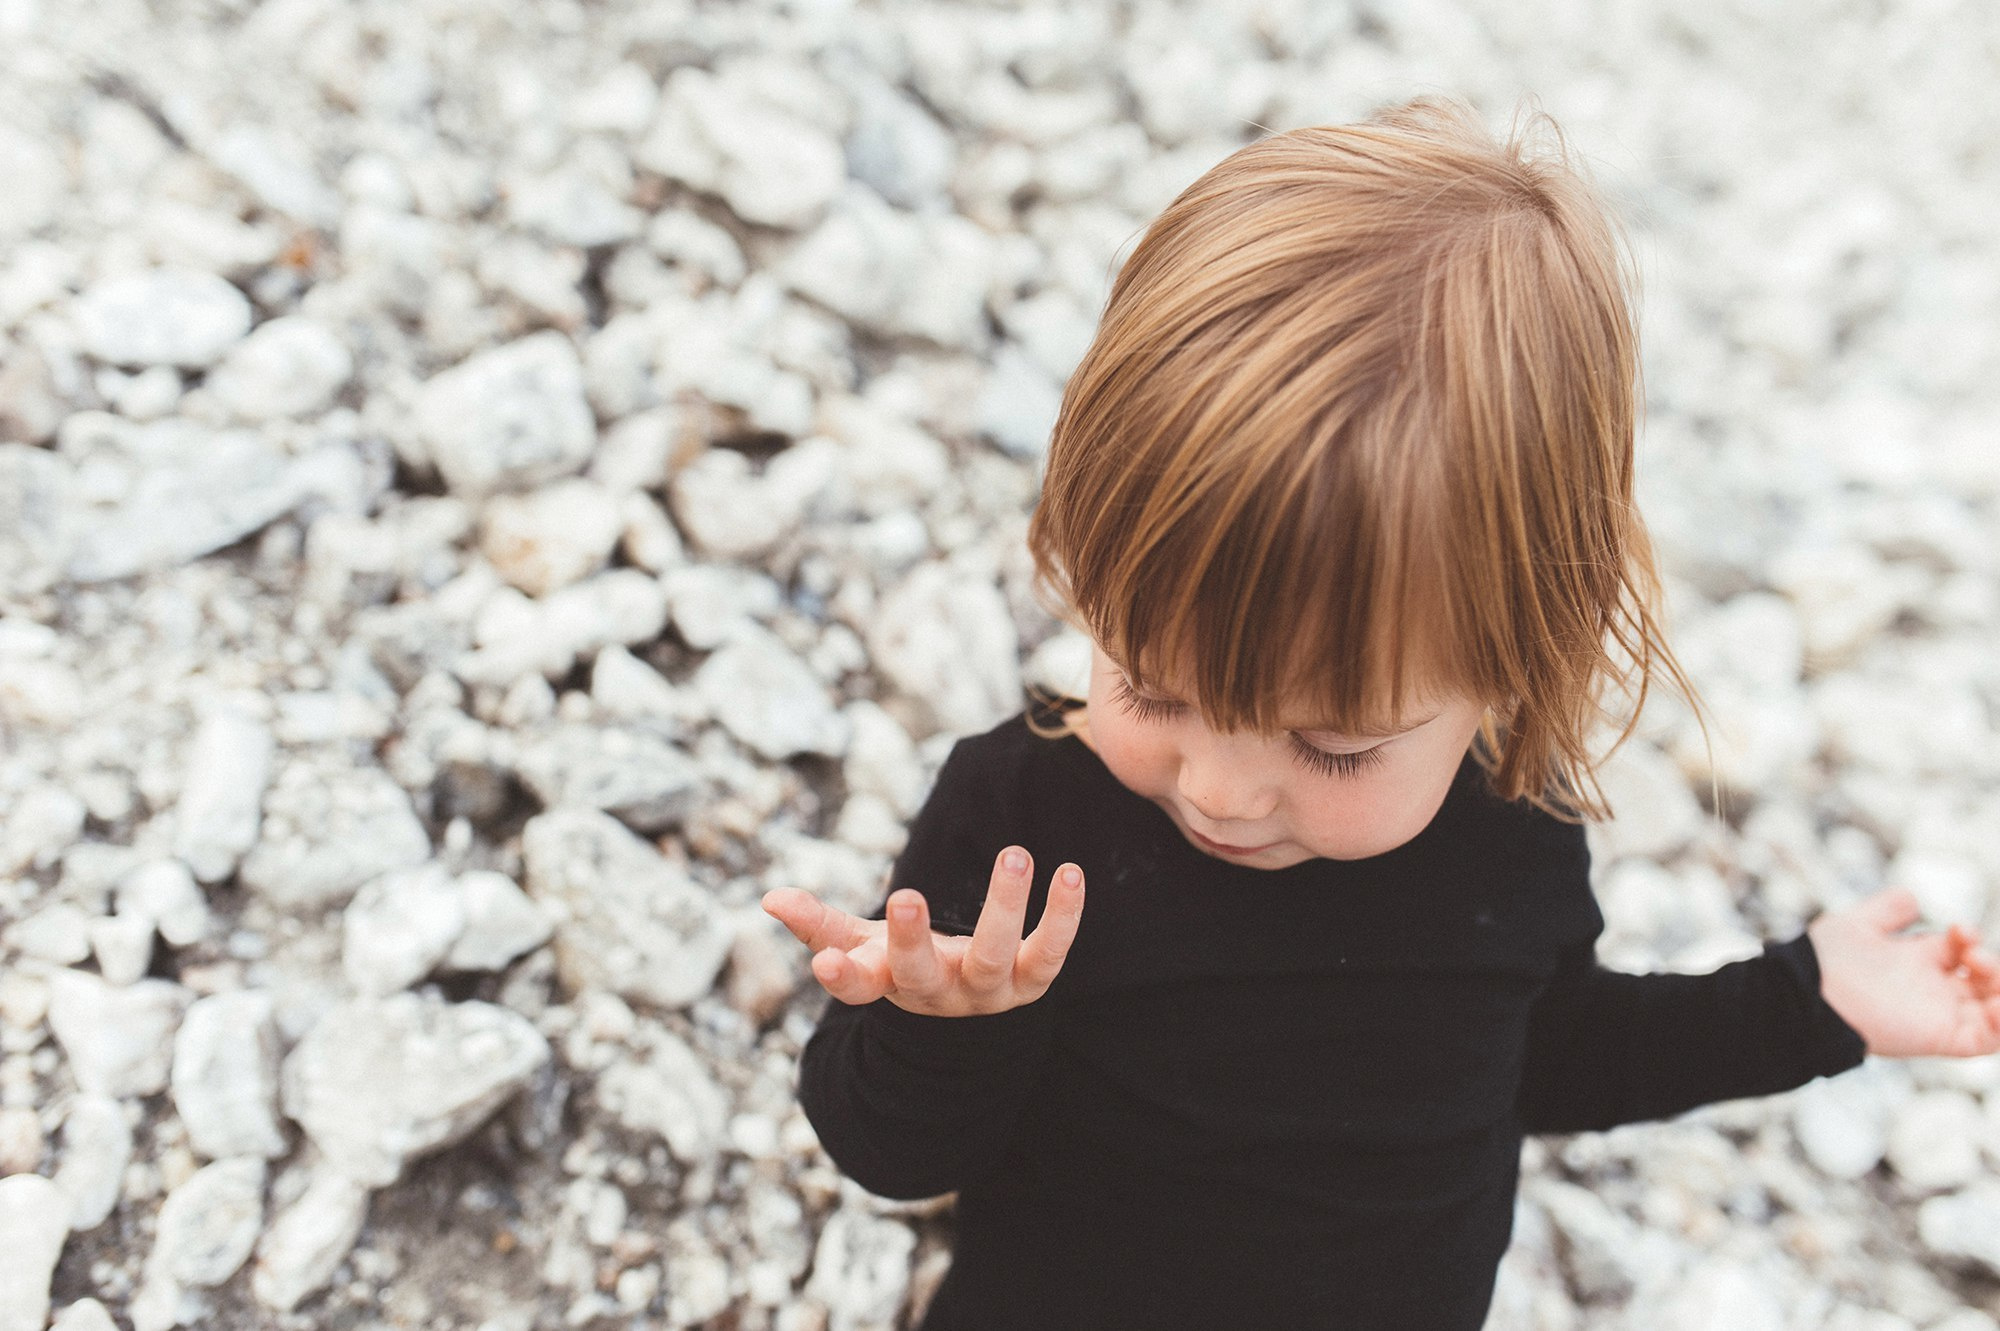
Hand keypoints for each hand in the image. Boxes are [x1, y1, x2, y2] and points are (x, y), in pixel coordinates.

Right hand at [761, 846, 1085, 1016]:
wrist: (967, 1008)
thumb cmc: (902, 961)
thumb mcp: (858, 944)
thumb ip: (817, 923)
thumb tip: (769, 898)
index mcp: (888, 982)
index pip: (857, 986)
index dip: (840, 978)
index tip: (822, 965)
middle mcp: (937, 992)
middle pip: (922, 973)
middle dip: (911, 939)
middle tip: (905, 896)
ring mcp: (987, 991)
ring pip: (994, 958)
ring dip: (1003, 906)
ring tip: (1013, 853)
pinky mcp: (1031, 980)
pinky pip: (1049, 951)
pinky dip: (1062, 915)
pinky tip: (1069, 873)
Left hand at [1806, 886, 1999, 1057]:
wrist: (1808, 994)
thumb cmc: (1825, 961)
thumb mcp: (1858, 924)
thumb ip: (1887, 910)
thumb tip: (1913, 898)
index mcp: (1917, 962)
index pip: (1961, 948)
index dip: (1969, 936)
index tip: (1959, 930)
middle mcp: (1932, 990)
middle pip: (1986, 979)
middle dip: (1993, 963)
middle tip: (1973, 953)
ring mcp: (1940, 1015)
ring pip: (1993, 1008)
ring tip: (1985, 968)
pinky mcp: (1942, 1038)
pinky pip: (1988, 1040)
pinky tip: (1997, 1004)